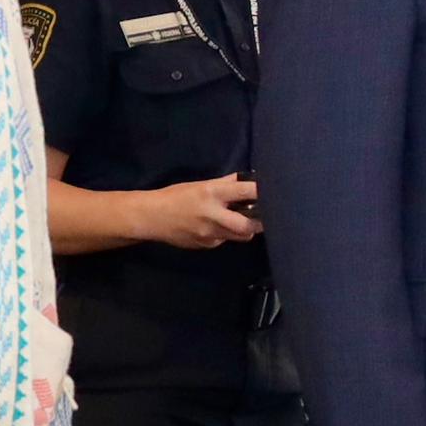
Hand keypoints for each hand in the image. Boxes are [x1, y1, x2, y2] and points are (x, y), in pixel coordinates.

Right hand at [141, 176, 262, 247]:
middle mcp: (213, 215)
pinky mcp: (207, 245)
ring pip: (240, 236)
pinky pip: (225, 240)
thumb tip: (246, 179)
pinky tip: (220, 228)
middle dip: (260, 222)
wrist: (153, 217)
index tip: (272, 191)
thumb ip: (225, 184)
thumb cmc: (176, 196)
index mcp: (211, 194)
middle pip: (248, 225)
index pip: (244, 192)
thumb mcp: (200, 185)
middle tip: (266, 216)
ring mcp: (210, 234)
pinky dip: (228, 234)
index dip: (261, 192)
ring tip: (245, 221)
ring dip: (246, 229)